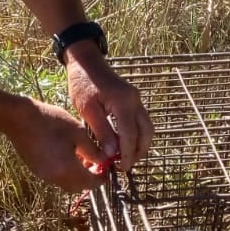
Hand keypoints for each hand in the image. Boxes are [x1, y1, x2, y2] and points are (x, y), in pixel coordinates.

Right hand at [4, 97, 111, 192]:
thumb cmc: (50, 121)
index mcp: (66, 169)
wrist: (18, 118)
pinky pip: (56, 177)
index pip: (90, 183)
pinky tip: (68, 156)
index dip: (101, 179)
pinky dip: (66, 172)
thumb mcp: (77, 132)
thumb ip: (93, 150)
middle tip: (97, 166)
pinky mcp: (36, 169)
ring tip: (83, 159)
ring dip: (77, 176)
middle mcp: (54, 177)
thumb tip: (104, 160)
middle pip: (78, 186)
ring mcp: (43, 174)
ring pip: (66, 182)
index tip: (108, 171)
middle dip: (89, 179)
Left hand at [63, 42, 153, 172]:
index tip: (122, 168)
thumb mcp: (88, 109)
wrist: (86, 63)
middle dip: (139, 151)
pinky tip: (124, 143)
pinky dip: (137, 135)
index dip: (128, 153)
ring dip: (140, 144)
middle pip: (146, 132)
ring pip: (147, 127)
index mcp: (123, 102)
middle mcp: (134, 101)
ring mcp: (136, 99)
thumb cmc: (82, 84)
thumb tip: (112, 153)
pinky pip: (141, 121)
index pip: (130, 134)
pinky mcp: (133, 100)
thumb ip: (102, 131)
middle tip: (125, 165)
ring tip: (125, 157)